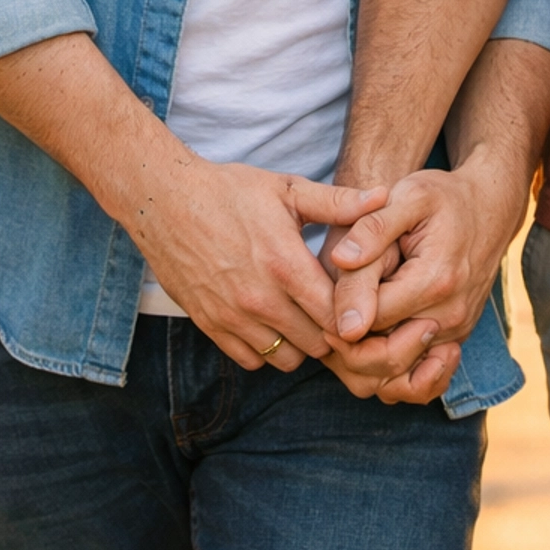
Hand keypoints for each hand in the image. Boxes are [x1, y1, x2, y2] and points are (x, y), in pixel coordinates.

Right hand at [139, 162, 387, 373]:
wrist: (164, 199)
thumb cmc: (230, 190)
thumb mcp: (288, 189)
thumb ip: (338, 202)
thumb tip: (384, 198)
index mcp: (286, 265)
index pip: (337, 316)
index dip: (355, 314)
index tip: (360, 302)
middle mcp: (260, 299)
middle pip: (317, 344)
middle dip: (333, 332)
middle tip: (339, 313)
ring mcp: (232, 317)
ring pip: (286, 359)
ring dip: (302, 344)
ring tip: (306, 317)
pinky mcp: (210, 326)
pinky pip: (252, 360)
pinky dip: (268, 349)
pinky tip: (274, 322)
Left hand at [327, 152, 519, 403]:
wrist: (489, 209)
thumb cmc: (443, 199)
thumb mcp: (408, 196)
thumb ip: (373, 229)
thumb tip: (340, 259)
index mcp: (436, 279)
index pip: (372, 319)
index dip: (338, 315)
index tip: (319, 299)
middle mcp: (451, 314)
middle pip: (384, 357)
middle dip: (346, 348)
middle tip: (324, 322)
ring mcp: (455, 332)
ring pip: (398, 376)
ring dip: (363, 365)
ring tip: (343, 332)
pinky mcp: (455, 340)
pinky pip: (416, 378)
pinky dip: (387, 372)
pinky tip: (368, 343)